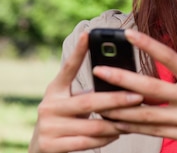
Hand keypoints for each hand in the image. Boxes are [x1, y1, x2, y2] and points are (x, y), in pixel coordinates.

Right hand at [28, 32, 143, 152]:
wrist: (39, 151)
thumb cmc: (65, 120)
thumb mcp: (70, 102)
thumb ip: (88, 93)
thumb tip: (121, 81)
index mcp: (55, 90)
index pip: (68, 68)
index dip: (78, 51)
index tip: (88, 34)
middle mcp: (48, 106)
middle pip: (88, 101)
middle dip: (116, 99)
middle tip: (137, 96)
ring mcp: (48, 127)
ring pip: (92, 125)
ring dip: (116, 124)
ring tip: (132, 120)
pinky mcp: (50, 146)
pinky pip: (86, 142)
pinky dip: (105, 139)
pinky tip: (117, 134)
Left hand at [93, 29, 176, 152]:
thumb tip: (144, 77)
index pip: (170, 57)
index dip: (148, 45)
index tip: (128, 33)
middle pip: (152, 87)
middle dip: (123, 79)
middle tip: (99, 70)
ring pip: (147, 113)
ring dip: (120, 108)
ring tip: (99, 102)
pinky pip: (153, 130)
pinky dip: (132, 126)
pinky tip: (116, 122)